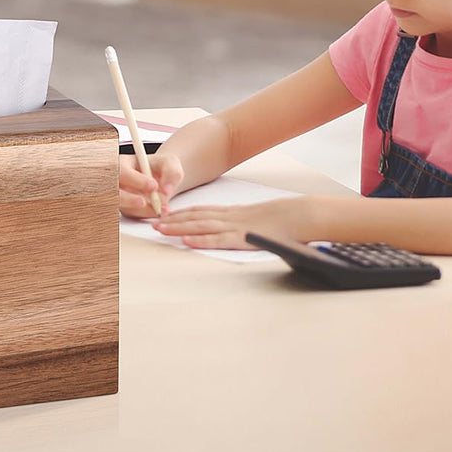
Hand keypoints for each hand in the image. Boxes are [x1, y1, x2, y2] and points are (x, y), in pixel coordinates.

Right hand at [119, 152, 184, 218]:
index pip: (123, 171)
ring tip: (161, 210)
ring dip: (140, 210)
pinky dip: (144, 215)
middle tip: (144, 202)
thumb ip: (171, 173)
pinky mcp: (124, 209)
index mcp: (123, 162)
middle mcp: (117, 180)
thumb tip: (167, 190)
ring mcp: (118, 196)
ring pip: (123, 206)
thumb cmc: (162, 167)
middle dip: (128, 199)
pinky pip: (130, 215)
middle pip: (114, 191)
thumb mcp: (170, 163)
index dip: (135, 179)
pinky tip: (157, 212)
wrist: (162, 180)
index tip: (153, 185)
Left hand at [151, 195, 314, 248]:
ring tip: (160, 230)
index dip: (181, 212)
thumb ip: (244, 223)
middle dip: (172, 219)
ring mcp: (235, 227)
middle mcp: (229, 217)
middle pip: (195, 217)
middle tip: (152, 222)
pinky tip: (186, 241)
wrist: (300, 215)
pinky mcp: (243, 238)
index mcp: (233, 212)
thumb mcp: (258, 219)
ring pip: (200, 226)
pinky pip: (218, 239)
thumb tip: (236, 230)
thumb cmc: (283, 219)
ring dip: (178, 228)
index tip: (164, 214)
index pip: (201, 210)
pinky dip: (201, 240)